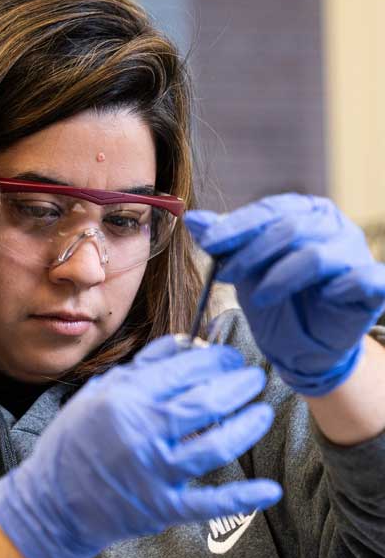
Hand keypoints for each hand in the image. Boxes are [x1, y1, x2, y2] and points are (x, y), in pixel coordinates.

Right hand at [0, 337, 281, 557]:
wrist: (51, 502)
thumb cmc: (74, 441)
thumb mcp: (98, 392)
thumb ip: (143, 366)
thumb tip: (186, 342)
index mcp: (125, 399)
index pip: (184, 369)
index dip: (216, 359)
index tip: (229, 357)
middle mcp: (142, 432)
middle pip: (206, 402)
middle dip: (238, 386)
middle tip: (253, 379)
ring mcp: (153, 472)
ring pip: (215, 446)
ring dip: (247, 427)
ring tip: (262, 412)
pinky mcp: (161, 507)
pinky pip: (209, 502)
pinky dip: (242, 496)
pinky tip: (269, 489)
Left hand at [185, 193, 384, 395]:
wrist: (300, 348)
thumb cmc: (275, 301)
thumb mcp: (242, 270)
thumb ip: (222, 242)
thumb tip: (192, 217)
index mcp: (303, 212)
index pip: (269, 210)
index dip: (237, 226)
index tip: (207, 242)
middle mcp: (332, 225)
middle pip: (291, 228)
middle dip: (252, 253)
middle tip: (226, 275)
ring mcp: (355, 254)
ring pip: (318, 255)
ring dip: (281, 277)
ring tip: (258, 297)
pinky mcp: (374, 286)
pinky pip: (364, 278)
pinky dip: (341, 286)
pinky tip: (323, 297)